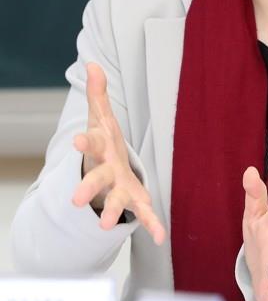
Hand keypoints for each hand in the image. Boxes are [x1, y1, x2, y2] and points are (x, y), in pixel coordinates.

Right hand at [72, 62, 165, 244]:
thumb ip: (98, 93)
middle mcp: (106, 172)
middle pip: (96, 179)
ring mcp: (119, 189)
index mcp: (101, 150)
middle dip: (88, 188)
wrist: (108, 173)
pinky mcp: (134, 200)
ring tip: (105, 226)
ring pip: (114, 201)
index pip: (91, 144)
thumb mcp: (102, 117)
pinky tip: (160, 236)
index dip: (85, 143)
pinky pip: (143, 214)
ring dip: (110, 212)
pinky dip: (151, 225)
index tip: (76, 142)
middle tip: (75, 199)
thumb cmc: (104, 143)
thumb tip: (92, 63)